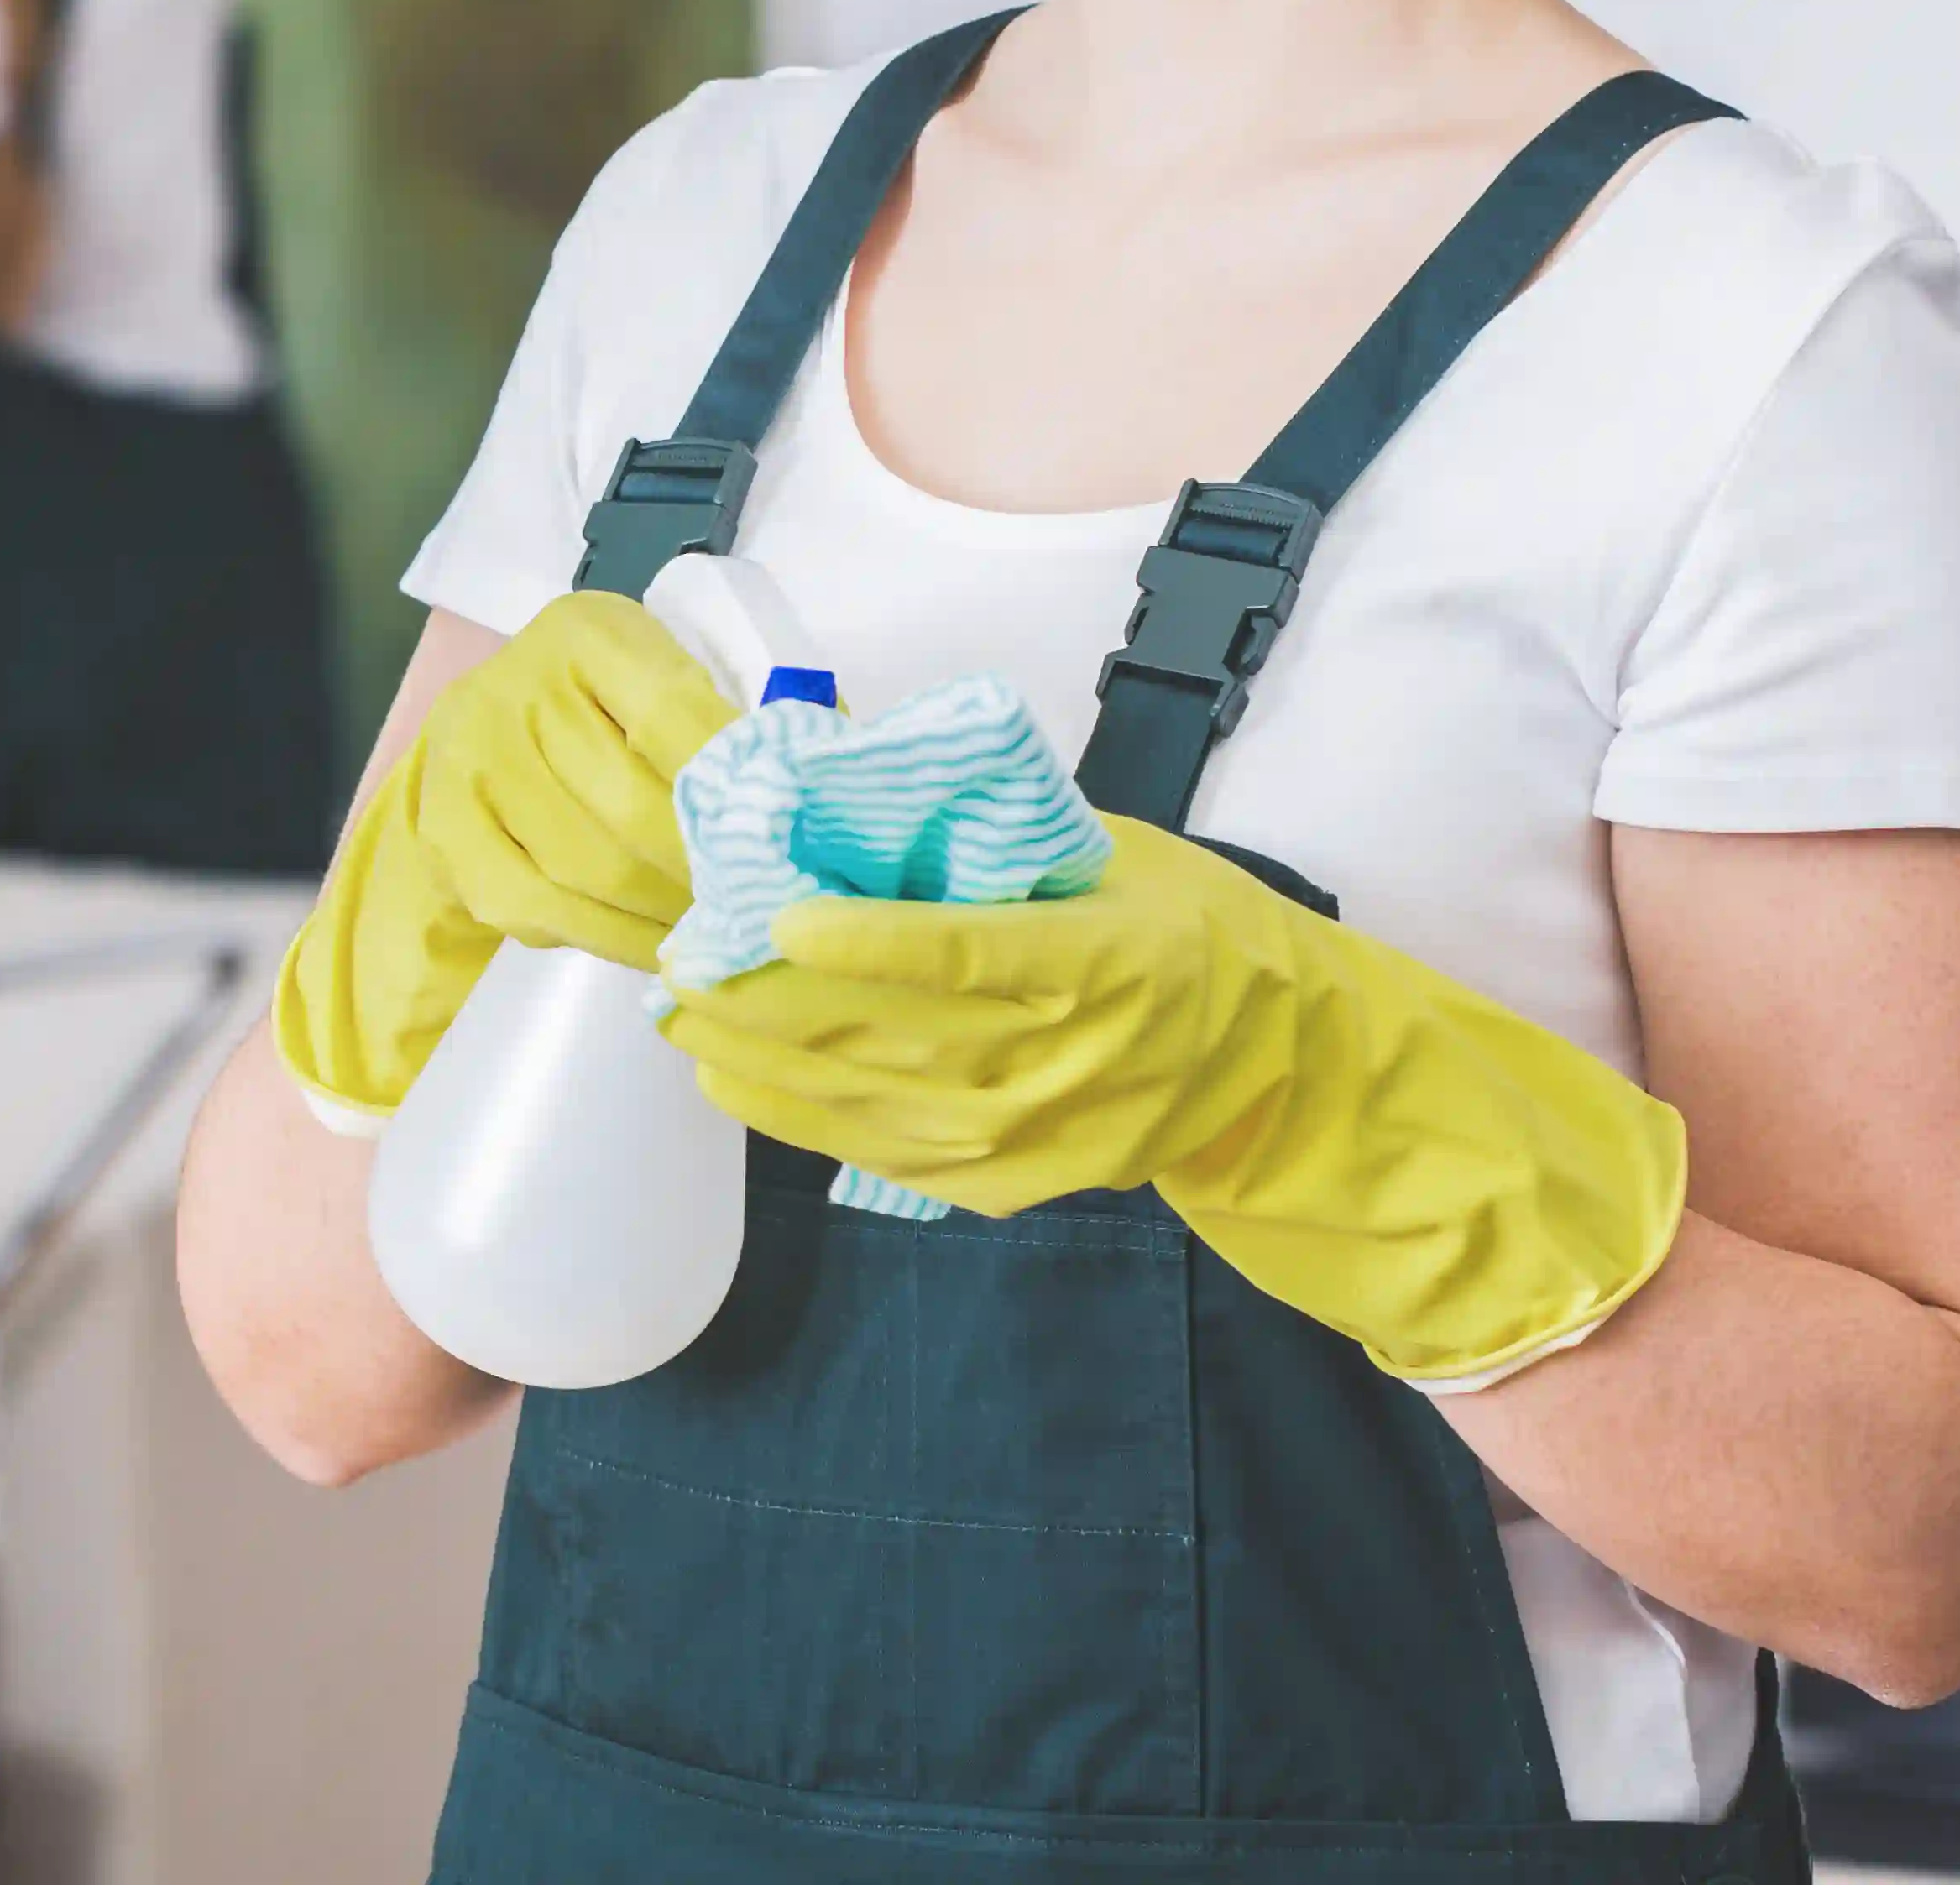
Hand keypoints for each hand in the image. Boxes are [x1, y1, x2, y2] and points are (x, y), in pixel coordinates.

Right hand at [270, 591, 731, 1128]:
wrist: (488, 730)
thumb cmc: (609, 709)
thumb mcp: (667, 681)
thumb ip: (733, 724)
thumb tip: (822, 792)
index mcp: (586, 632)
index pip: (674, 717)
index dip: (732, 793)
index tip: (781, 845)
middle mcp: (514, 686)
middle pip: (631, 807)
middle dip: (706, 873)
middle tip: (760, 912)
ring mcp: (470, 760)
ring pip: (588, 868)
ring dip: (664, 917)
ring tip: (717, 935)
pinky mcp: (447, 831)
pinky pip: (537, 908)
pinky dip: (606, 939)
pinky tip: (654, 947)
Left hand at [661, 817, 1688, 1382]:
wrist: (1280, 1062)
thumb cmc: (1192, 929)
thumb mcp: (1116, 854)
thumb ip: (998, 838)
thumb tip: (858, 775)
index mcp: (1106, 961)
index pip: (969, 956)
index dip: (867, 943)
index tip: (777, 916)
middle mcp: (1069, 1061)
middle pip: (895, 1036)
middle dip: (771, 1003)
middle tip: (679, 958)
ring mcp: (1040, 1137)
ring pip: (874, 1103)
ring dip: (764, 1063)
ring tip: (683, 1016)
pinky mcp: (1015, 1185)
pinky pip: (887, 1153)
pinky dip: (803, 1115)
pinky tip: (738, 1079)